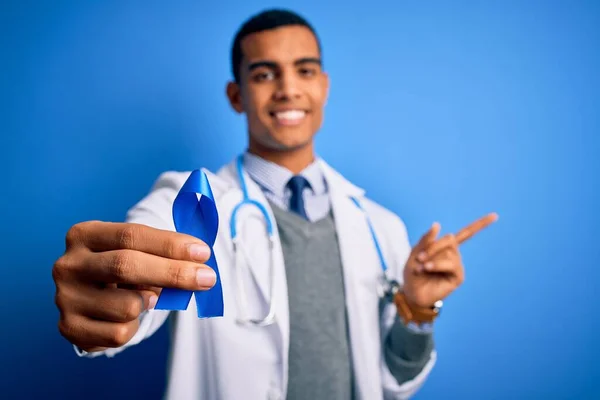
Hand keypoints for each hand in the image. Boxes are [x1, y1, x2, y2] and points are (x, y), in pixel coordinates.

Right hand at [52, 221, 216, 352]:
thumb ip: (165, 253)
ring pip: (127, 306)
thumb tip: (200, 264)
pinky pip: (119, 333)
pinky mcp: (69, 328)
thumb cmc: (123, 269)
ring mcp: (65, 298)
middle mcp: (68, 264)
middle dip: (173, 272)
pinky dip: (134, 327)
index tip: (203, 252)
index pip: (131, 235)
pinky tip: (126, 317)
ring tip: (144, 297)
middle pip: (126, 265)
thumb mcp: (138, 251)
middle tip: (207, 278)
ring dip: (149, 303)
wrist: (92, 298)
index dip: (170, 244)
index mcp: (85, 234)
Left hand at [402, 213, 497, 307]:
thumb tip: (437, 224)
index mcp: (445, 247)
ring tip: (421, 267)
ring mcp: (457, 265)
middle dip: (433, 246)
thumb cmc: (413, 273)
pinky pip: (451, 263)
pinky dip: (437, 264)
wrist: (412, 293)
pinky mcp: (458, 276)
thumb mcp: (415, 252)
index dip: (480, 224)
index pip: (465, 234)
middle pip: (450, 239)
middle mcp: (453, 255)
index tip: (495, 216)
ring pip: (449, 251)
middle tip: (419, 257)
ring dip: (431, 257)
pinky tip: (427, 268)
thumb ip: (426, 239)